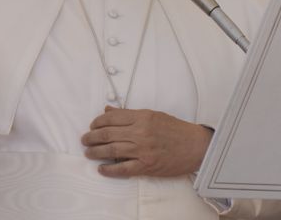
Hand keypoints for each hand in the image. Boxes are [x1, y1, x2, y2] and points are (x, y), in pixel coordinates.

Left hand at [81, 106, 211, 177]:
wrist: (195, 146)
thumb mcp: (152, 115)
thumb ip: (129, 114)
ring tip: (88, 152)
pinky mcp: (146, 165)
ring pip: (112, 150)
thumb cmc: (175, 129)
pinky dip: (110, 169)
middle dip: (92, 137)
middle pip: (108, 134)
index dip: (98, 122)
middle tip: (84, 139)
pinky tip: (101, 168)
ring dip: (96, 152)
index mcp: (142, 117)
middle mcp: (140, 132)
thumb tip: (108, 111)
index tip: (92, 125)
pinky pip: (123, 168)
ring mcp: (143, 150)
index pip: (112, 118)